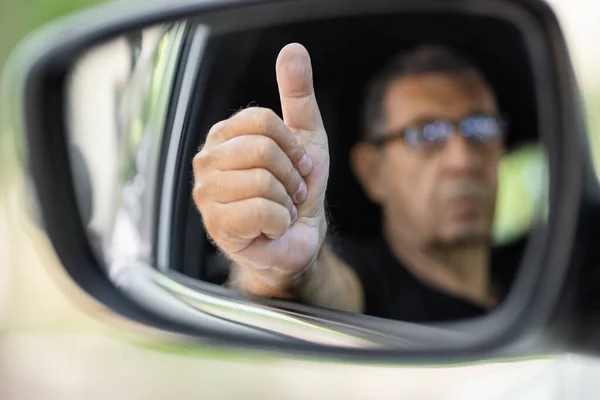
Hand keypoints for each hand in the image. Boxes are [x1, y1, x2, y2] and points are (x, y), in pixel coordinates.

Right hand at [192, 43, 329, 295]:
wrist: (297, 236)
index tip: (299, 165)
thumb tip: (293, 49)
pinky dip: (279, 221)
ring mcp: (207, 193)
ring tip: (280, 209)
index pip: (262, 121)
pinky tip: (271, 226)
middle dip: (291, 176)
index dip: (292, 145)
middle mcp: (207, 161)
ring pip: (262, 181)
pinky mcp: (215, 225)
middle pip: (263, 150)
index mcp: (224, 136)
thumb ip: (296, 94)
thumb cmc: (297, 188)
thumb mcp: (305, 136)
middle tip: (291, 191)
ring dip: (286, 200)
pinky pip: (260, 211)